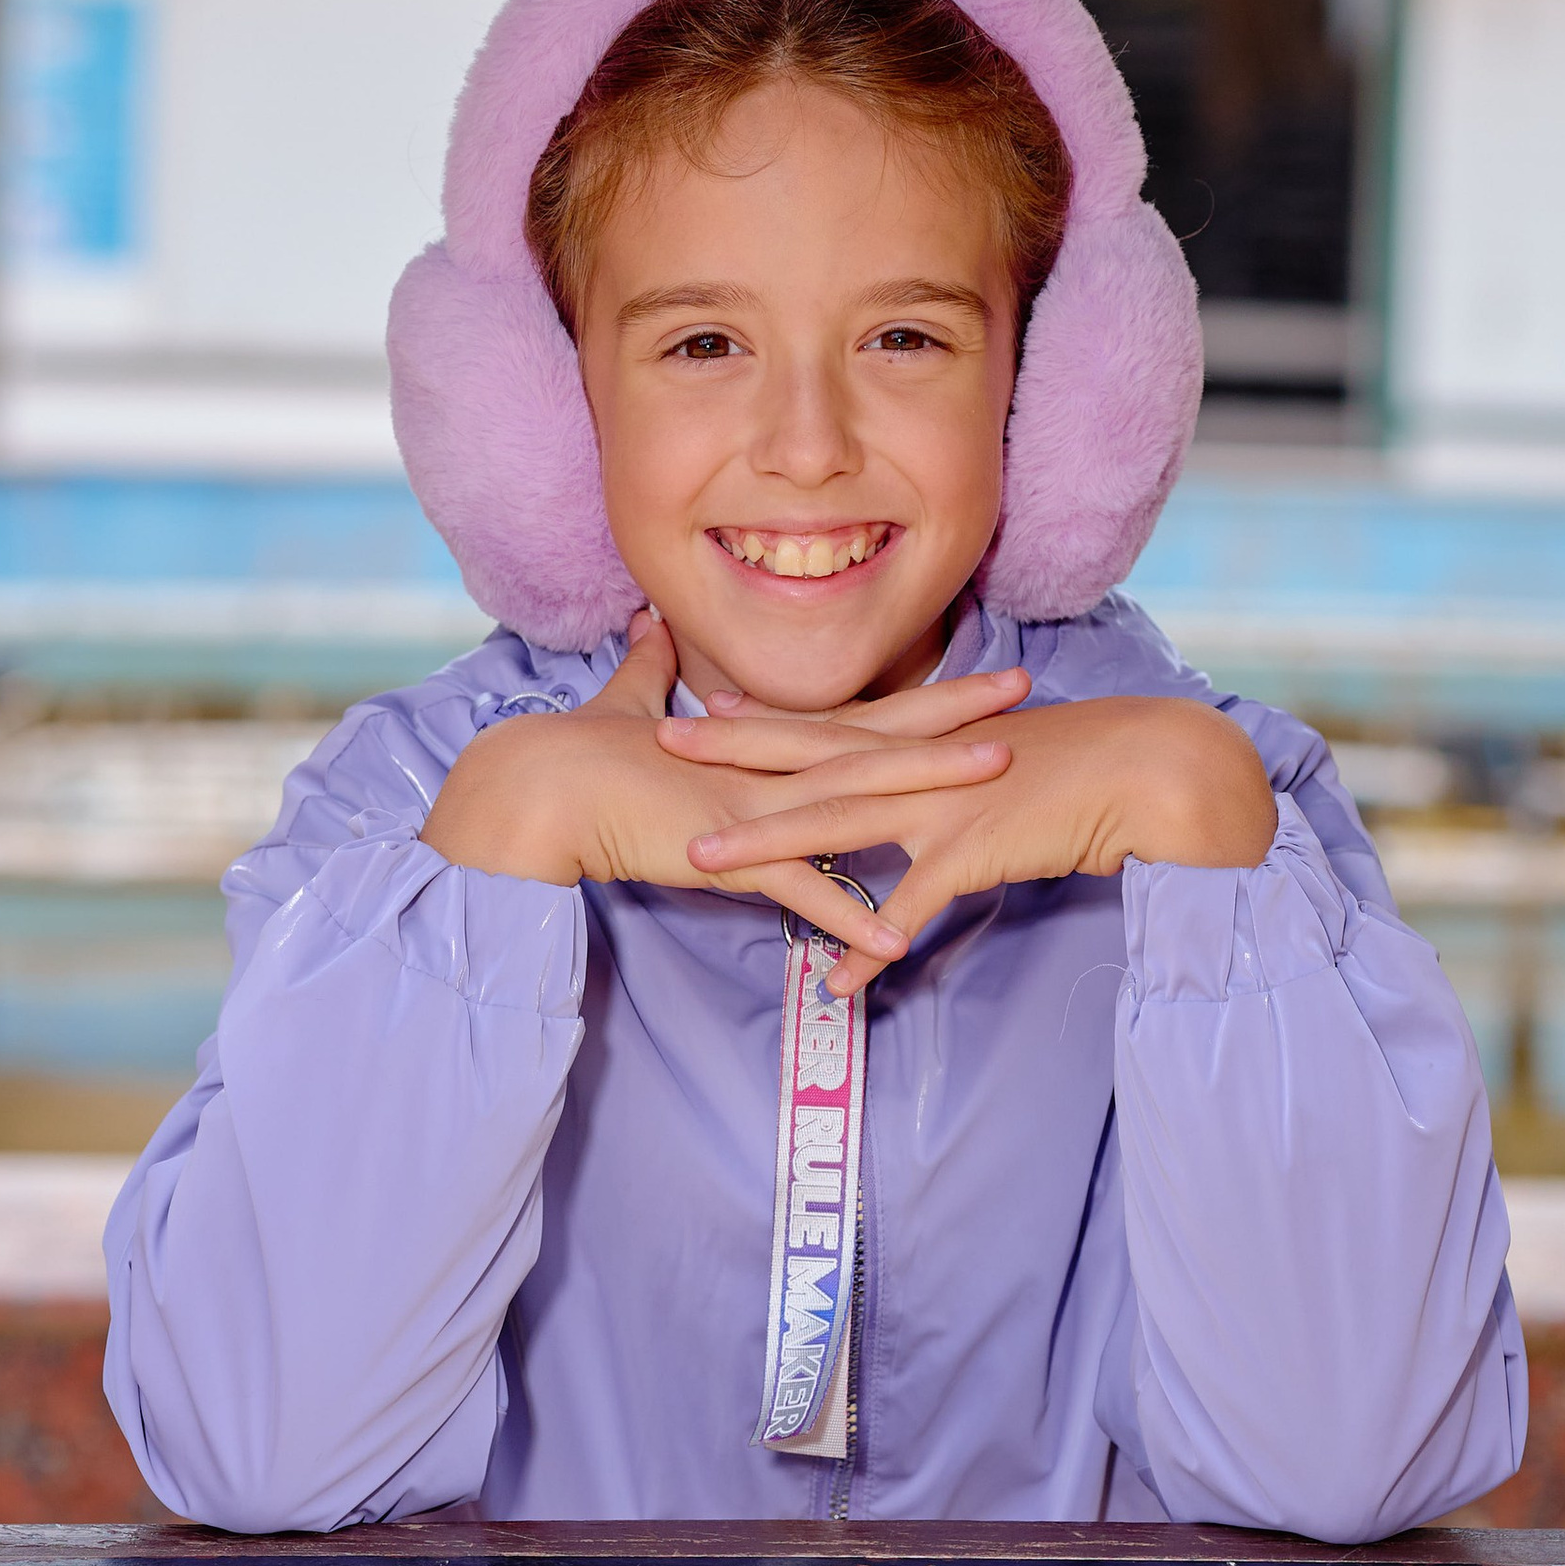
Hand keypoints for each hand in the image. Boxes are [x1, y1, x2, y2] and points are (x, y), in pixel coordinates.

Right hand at [420, 614, 1018, 962]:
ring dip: (931, 791)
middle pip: (881, 736)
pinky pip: (802, 892)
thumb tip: (647, 627)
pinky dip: (853, 916)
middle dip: (956, 715)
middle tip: (1026, 692)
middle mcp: (771, 766)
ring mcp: (756, 807)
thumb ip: (648, 671)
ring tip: (998, 783)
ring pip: (861, 795)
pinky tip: (903, 938)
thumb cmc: (578, 750)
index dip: (927, 694)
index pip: (862, 712)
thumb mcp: (626, 702)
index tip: (984, 675)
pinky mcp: (729, 854)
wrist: (538, 784)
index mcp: (760, 741)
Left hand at [664, 687, 1279, 995]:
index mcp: (922, 742)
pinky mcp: (974, 850)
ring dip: (765, 846)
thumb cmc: (1080, 769)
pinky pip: (909, 908)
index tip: (699, 707)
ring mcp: (942, 804)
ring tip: (699, 863)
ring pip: (836, 824)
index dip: (761, 720)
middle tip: (658, 742)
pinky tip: (832, 981)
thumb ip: (951, 781)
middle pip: (806, 758)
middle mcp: (919, 764)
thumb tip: (925, 800)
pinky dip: (869, 945)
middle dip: (730, 755)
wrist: (1146, 772)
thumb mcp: (1000, 762)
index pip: (826, 726)